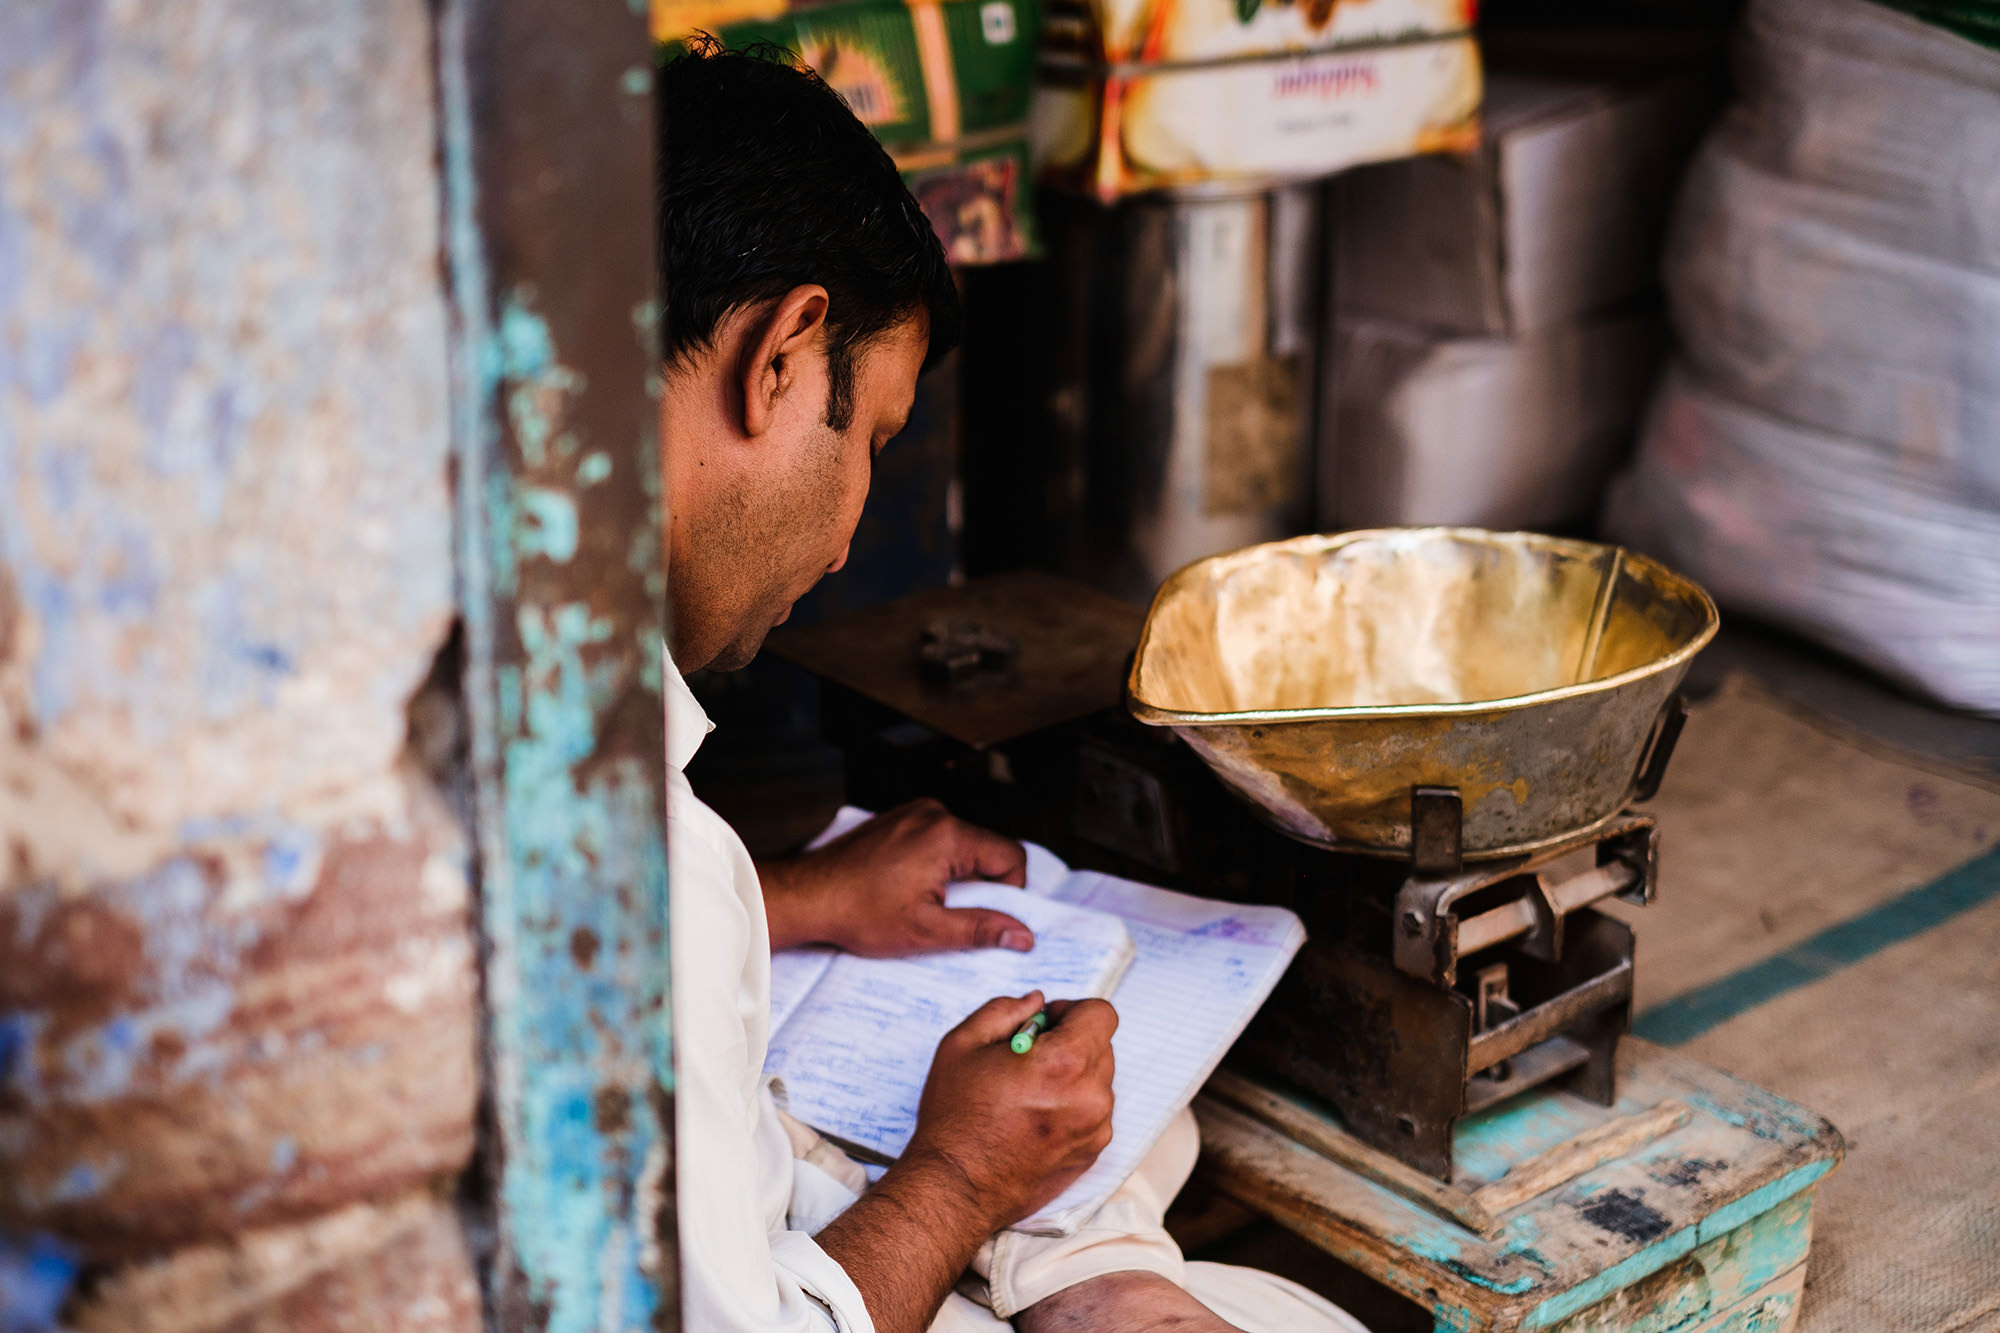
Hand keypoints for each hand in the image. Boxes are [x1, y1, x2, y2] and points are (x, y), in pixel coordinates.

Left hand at [759, 798, 1030, 955]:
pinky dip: (936, 862)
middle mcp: (934, 814)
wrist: (807, 895)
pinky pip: (938, 837)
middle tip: (951, 913)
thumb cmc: (857, 911)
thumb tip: (1021, 935)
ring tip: (925, 900)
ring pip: (963, 844)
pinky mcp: (900, 818)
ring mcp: (915, 812)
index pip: (1010, 856)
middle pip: (987, 848)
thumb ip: (981, 929)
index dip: (1010, 891)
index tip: (987, 915)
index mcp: (947, 835)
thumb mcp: (926, 930)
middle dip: (980, 884)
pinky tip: (910, 886)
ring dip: (957, 874)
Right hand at [903, 991, 1117, 1230]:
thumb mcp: (963, 1045)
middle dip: (1069, 1043)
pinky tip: (1033, 1119)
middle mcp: (1091, 1096)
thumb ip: (1004, 1011)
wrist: (956, 1188)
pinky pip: (1093, 1112)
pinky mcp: (1092, 1153)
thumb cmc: (955, 1118)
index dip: (1071, 1010)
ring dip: (1071, 1076)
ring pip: (1097, 1080)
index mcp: (1065, 1063)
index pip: (1101, 1014)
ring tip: (1026, 1095)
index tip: (1044, 1025)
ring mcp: (1096, 1129)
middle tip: (1026, 1060)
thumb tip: (1035, 1003)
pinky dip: (1071, 1106)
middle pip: (1100, 1046)